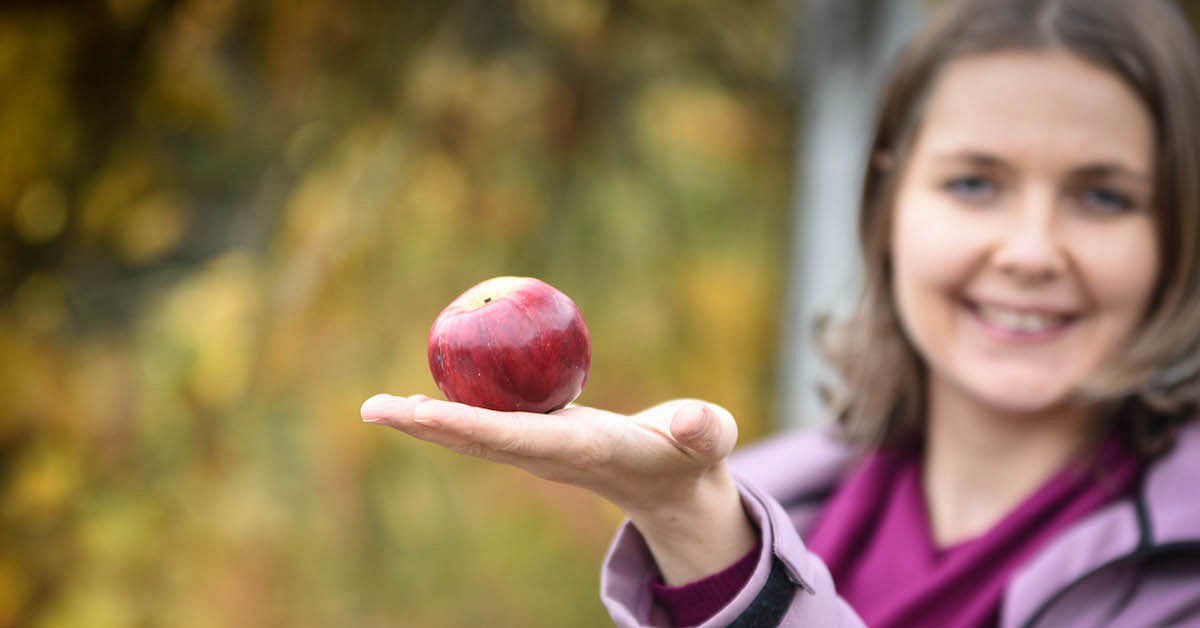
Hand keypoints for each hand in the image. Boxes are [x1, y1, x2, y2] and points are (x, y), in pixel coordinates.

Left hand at [360, 394, 756, 583]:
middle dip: (426, 427)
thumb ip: (702, 431)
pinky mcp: (536, 438)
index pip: (518, 436)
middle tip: (374, 409)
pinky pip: (486, 421)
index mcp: (582, 450)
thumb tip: (689, 423)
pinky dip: (452, 408)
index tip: (425, 412)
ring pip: (472, 434)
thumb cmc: (691, 457)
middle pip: (476, 440)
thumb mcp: (708, 442)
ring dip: (425, 422)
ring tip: (377, 407)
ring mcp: (536, 449)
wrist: (673, 485)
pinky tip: (423, 392)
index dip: (471, 424)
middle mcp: (546, 454)